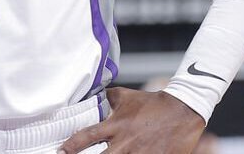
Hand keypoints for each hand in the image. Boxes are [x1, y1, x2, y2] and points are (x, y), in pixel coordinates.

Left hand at [59, 88, 204, 153]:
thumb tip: (94, 95)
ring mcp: (140, 153)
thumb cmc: (153, 103)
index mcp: (116, 125)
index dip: (71, 146)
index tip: (61, 152)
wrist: (182, 110)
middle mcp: (125, 142)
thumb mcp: (127, 96)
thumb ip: (109, 97)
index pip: (87, 136)